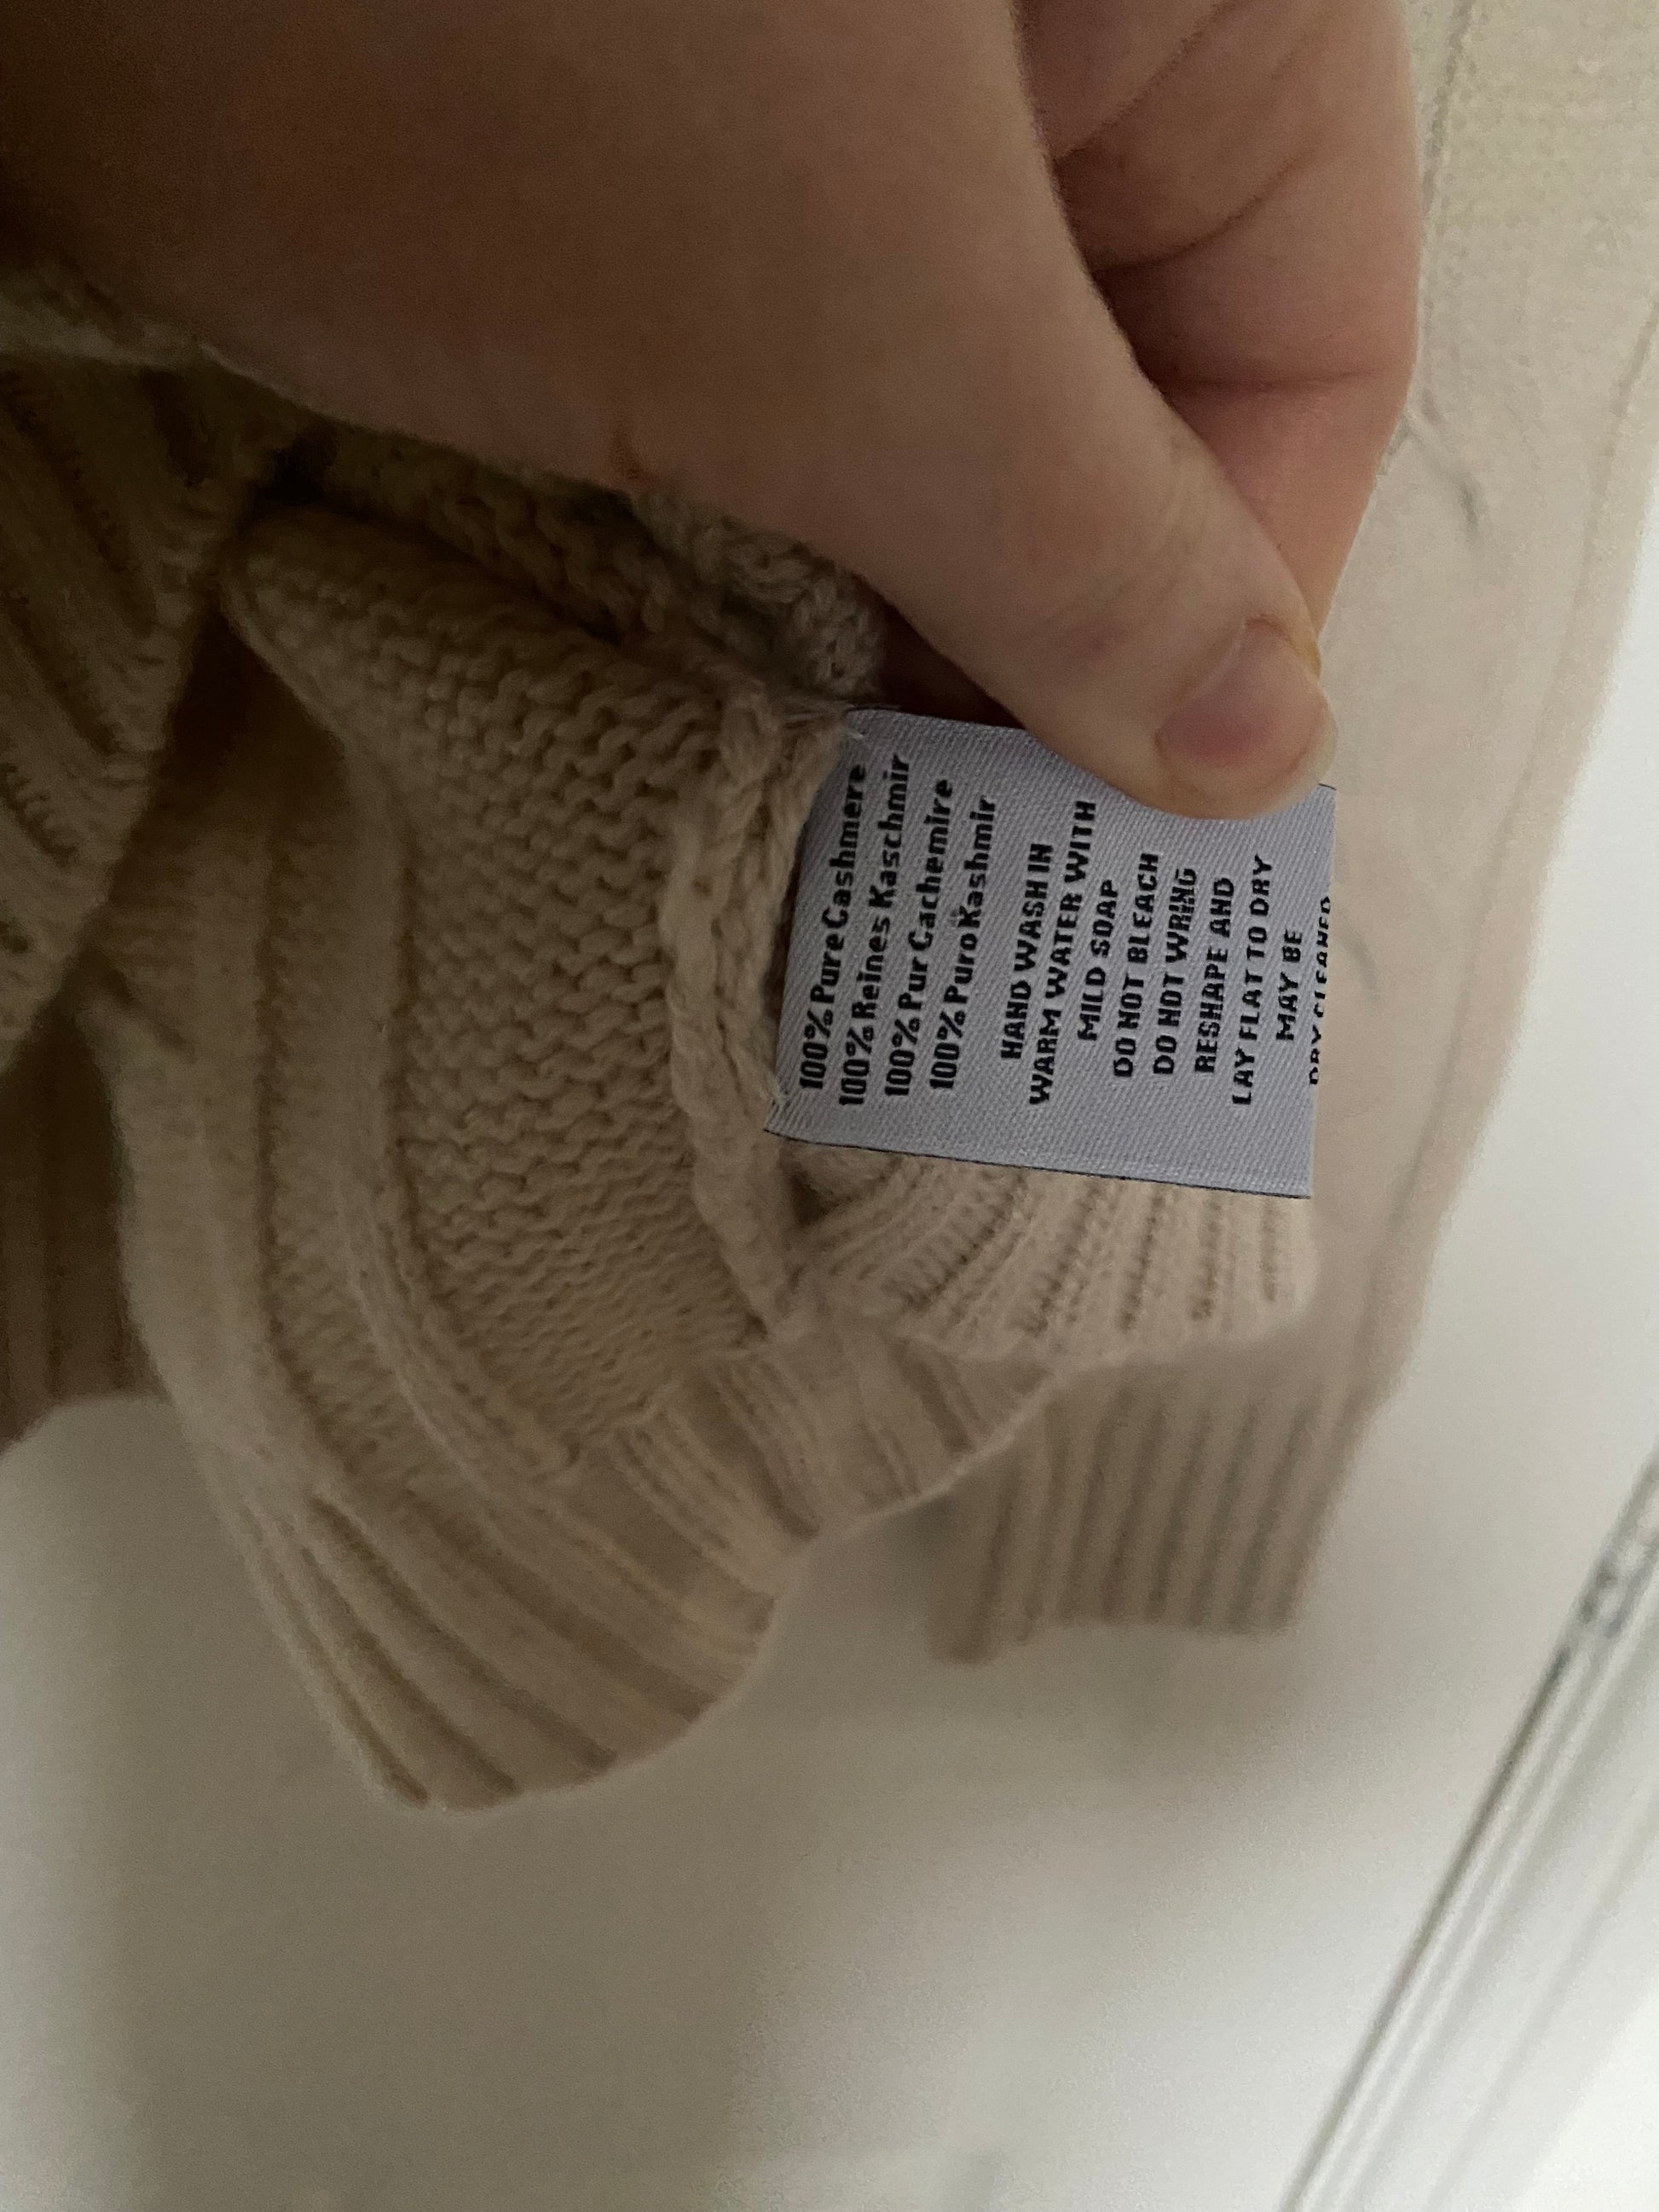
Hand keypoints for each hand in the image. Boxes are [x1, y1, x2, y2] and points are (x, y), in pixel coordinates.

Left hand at [1, 0, 1416, 813]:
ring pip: (942, 418)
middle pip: (1125, 396)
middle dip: (1043, 637)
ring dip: (891, 621)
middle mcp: (1021, 43)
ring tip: (845, 814)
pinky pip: (780, 403)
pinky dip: (763, 554)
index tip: (1116, 825)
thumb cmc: (465, 28)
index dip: (1227, 606)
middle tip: (968, 867)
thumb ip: (1085, 535)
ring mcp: (826, 109)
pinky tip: (728, 691)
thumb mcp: (847, 305)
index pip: (1309, 339)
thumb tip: (1253, 750)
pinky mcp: (650, 184)